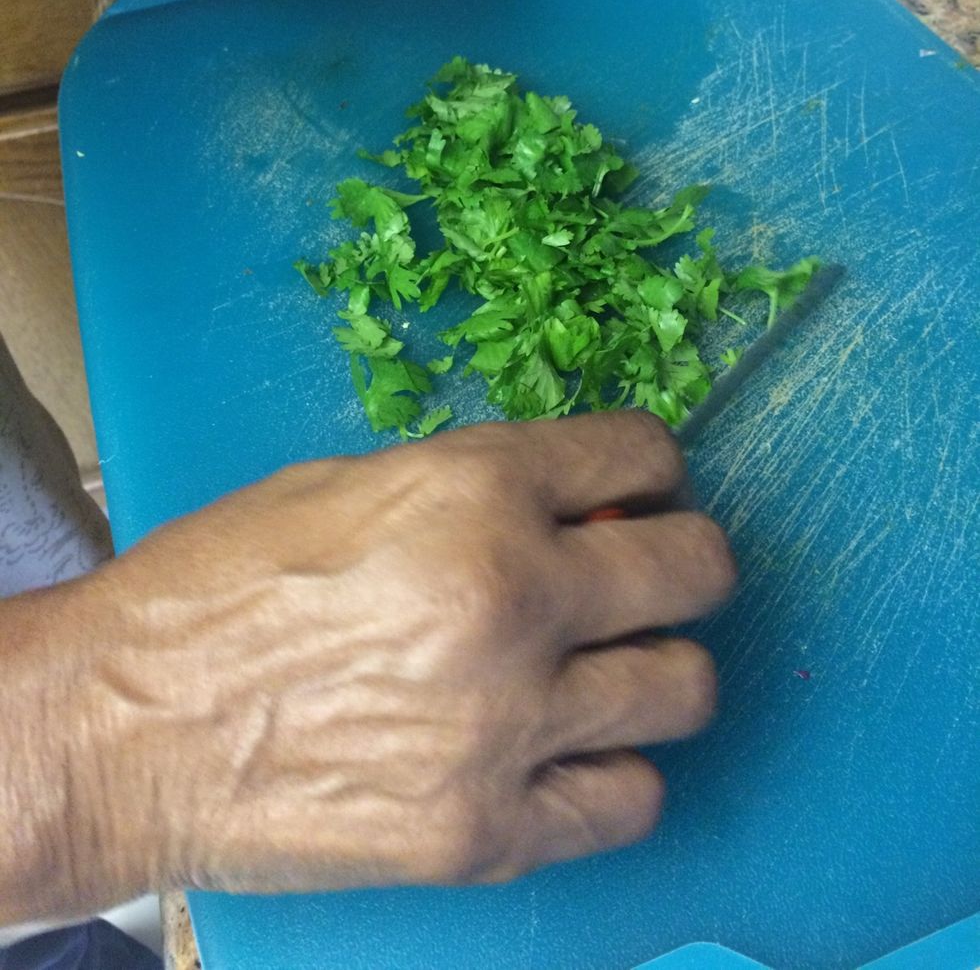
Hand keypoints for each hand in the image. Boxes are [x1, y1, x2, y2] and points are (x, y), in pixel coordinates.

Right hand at [0, 413, 734, 921]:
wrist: (121, 726)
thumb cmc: (219, 586)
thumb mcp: (349, 487)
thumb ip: (479, 489)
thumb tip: (579, 504)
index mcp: (471, 491)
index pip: (640, 452)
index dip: (651, 466)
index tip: (641, 488)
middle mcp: (510, 599)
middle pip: (696, 569)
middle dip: (685, 560)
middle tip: (647, 574)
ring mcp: (507, 726)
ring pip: (685, 690)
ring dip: (657, 669)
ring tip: (604, 669)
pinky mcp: (486, 834)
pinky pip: (631, 800)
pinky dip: (613, 771)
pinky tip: (567, 753)